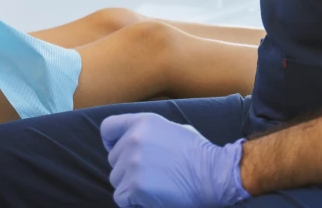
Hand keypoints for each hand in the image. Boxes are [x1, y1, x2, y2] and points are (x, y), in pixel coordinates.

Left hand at [101, 113, 249, 207]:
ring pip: (116, 180)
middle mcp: (133, 139)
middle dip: (127, 169)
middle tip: (151, 174)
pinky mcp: (134, 186)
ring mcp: (132, 163)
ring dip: (130, 186)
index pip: (108, 129)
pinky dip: (133, 201)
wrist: (213, 174)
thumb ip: (147, 132)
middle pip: (113, 160)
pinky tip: (152, 197)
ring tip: (154, 185)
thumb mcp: (172, 128)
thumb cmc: (198, 153)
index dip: (112, 142)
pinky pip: (121, 198)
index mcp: (141, 122)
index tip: (121, 153)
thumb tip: (133, 138)